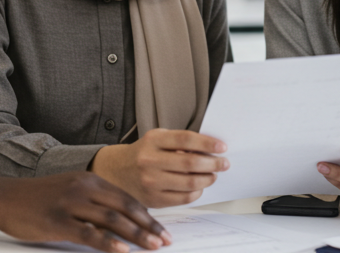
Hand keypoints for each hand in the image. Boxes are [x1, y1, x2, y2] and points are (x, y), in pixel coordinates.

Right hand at [0, 171, 170, 252]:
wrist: (3, 197)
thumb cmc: (36, 198)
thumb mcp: (69, 191)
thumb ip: (94, 201)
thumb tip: (120, 220)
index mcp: (89, 179)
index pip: (127, 198)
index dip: (147, 215)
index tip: (162, 230)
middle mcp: (83, 187)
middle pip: (124, 208)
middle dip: (148, 226)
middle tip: (165, 241)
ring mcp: (70, 203)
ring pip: (112, 220)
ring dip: (136, 235)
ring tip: (152, 247)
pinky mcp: (57, 221)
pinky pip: (88, 233)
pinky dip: (107, 243)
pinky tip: (121, 251)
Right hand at [91, 128, 228, 206]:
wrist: (116, 172)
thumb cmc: (143, 153)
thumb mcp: (156, 139)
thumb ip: (179, 142)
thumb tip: (209, 149)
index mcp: (152, 141)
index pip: (185, 139)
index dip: (207, 143)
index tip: (222, 146)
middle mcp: (149, 161)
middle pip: (190, 163)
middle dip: (213, 163)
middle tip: (224, 163)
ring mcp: (151, 182)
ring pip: (190, 183)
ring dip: (208, 179)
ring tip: (213, 175)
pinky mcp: (154, 199)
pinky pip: (184, 198)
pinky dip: (197, 192)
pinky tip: (200, 186)